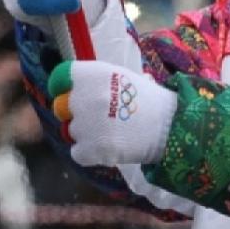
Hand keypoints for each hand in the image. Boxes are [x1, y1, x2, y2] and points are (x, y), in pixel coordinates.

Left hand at [47, 60, 174, 166]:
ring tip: (111, 133)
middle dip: (74, 114)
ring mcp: (86, 124)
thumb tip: (70, 86)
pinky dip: (89, 154)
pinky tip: (109, 148)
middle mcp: (84, 97)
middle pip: (61, 107)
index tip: (69, 95)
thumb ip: (92, 80)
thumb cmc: (146, 99)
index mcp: (91, 74)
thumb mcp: (118, 77)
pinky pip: (77, 153)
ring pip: (70, 131)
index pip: (58, 78)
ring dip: (85, 135)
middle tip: (96, 118)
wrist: (171, 126)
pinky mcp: (91, 149)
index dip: (62, 88)